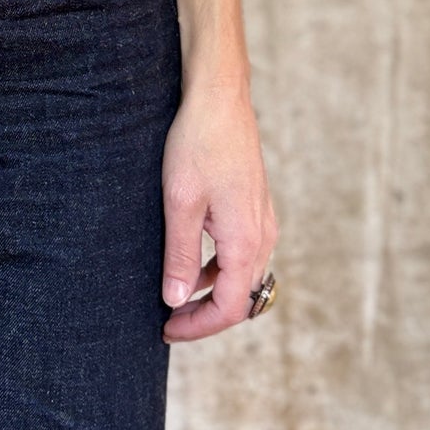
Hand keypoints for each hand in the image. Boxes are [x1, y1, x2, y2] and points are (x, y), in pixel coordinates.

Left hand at [159, 78, 278, 341]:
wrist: (219, 99)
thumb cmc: (197, 144)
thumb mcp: (180, 203)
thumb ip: (180, 255)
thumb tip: (176, 300)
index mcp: (246, 240)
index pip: (229, 307)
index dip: (198, 326)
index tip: (166, 330)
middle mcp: (263, 235)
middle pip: (240, 298)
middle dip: (205, 315)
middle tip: (168, 321)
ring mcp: (263, 221)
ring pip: (243, 277)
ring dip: (212, 293)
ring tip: (175, 296)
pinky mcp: (255, 208)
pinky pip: (242, 254)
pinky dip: (219, 269)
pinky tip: (191, 263)